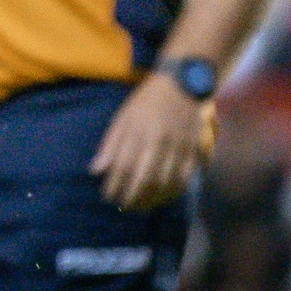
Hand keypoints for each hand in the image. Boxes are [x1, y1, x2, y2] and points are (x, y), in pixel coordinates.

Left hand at [90, 72, 206, 210]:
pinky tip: (163, 198)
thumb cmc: (147, 101)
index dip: (114, 185)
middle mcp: (159, 140)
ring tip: (141, 207)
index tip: (107, 196)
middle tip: (124, 207)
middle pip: (145, 178)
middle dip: (132, 197)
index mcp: (138, 131)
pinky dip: (174, 192)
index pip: (123, 166)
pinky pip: (185, 177)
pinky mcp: (194, 149)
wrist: (183, 84)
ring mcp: (179, 146)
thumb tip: (95, 171)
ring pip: (166, 182)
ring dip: (152, 199)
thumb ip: (110, 145)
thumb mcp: (123, 117)